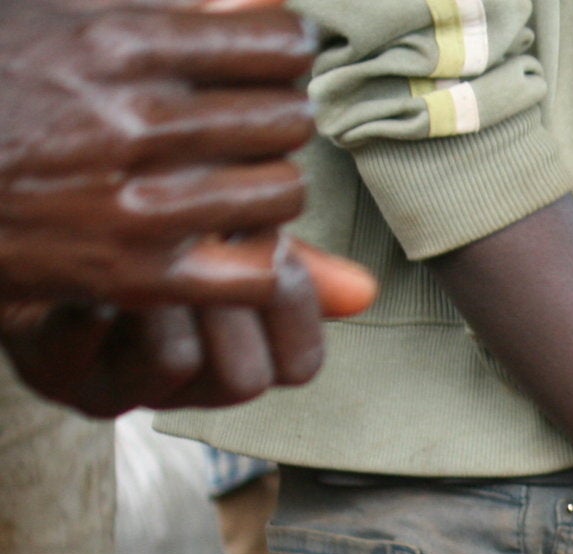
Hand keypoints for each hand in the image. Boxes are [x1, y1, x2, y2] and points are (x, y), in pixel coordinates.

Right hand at [0, 1, 316, 304]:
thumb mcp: (51, 9)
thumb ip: (156, 4)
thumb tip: (251, 2)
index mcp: (120, 43)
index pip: (275, 43)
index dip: (283, 53)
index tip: (272, 64)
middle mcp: (137, 119)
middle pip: (287, 117)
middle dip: (277, 119)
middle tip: (250, 128)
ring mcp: (141, 200)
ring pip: (283, 192)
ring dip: (270, 188)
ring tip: (239, 184)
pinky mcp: (137, 274)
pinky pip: (259, 272)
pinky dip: (260, 259)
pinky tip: (230, 244)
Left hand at [2, 245, 329, 414]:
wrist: (31, 233)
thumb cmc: (134, 237)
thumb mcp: (221, 243)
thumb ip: (285, 267)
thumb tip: (367, 292)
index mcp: (230, 365)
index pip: (298, 366)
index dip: (290, 304)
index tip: (266, 244)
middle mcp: (178, 395)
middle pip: (244, 377)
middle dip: (228, 296)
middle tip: (207, 238)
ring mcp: (116, 393)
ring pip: (176, 359)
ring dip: (163, 289)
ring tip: (146, 242)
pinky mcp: (53, 373)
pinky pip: (93, 331)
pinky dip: (98, 282)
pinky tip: (93, 252)